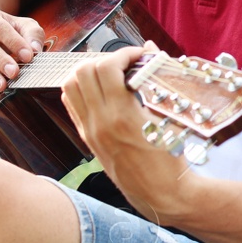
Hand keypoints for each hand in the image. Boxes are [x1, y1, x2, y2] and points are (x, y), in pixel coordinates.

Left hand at [58, 44, 187, 215]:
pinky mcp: (88, 138)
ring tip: (112, 75)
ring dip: (89, 72)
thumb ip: (155, 78)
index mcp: (121, 116)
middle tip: (126, 64)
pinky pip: (72, 104)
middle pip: (83, 71)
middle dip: (105, 59)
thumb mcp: (168, 117)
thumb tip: (151, 48)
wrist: (162, 195)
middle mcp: (100, 123)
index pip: (106, 67)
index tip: (140, 56)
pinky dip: (83, 90)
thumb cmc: (171, 160)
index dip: (124, 54)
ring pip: (70, 85)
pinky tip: (104, 92)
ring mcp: (90, 131)